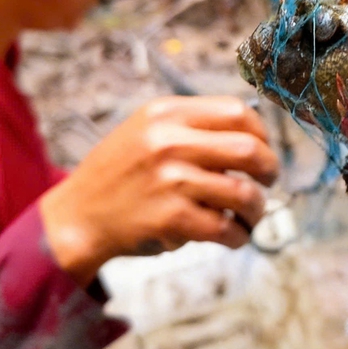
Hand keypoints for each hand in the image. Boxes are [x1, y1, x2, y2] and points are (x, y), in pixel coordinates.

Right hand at [39, 96, 278, 287]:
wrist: (77, 216)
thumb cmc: (123, 174)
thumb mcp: (148, 130)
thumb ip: (193, 125)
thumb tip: (255, 134)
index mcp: (167, 113)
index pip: (238, 112)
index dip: (261, 134)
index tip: (262, 151)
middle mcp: (168, 141)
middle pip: (250, 150)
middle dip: (270, 169)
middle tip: (268, 182)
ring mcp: (170, 180)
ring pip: (244, 193)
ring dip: (258, 209)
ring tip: (251, 216)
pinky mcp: (170, 218)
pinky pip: (226, 227)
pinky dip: (239, 236)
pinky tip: (234, 236)